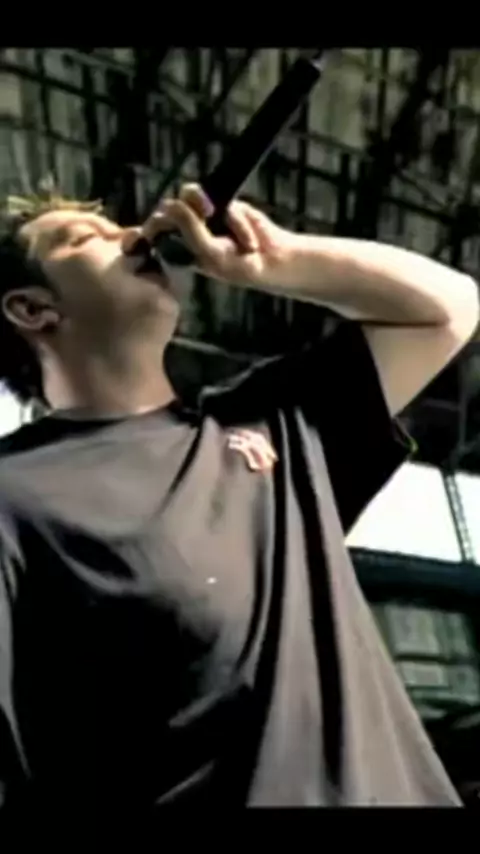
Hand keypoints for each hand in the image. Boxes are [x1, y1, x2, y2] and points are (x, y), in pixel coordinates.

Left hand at [137, 184, 294, 286]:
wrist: (275, 260)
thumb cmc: (239, 266)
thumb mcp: (210, 252)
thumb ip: (190, 229)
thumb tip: (174, 202)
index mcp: (175, 248)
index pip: (153, 231)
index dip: (154, 227)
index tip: (166, 230)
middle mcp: (186, 230)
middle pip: (168, 208)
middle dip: (184, 214)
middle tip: (203, 220)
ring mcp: (203, 214)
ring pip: (188, 194)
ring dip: (203, 206)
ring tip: (216, 216)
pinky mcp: (223, 202)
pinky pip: (220, 198)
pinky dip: (235, 219)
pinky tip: (246, 238)